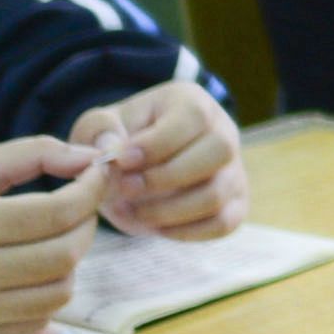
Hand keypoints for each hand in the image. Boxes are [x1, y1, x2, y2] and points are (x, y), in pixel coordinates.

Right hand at [0, 137, 108, 333]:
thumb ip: (34, 154)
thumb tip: (94, 160)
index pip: (58, 212)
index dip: (91, 191)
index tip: (97, 175)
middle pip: (64, 256)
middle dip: (86, 227)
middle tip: (80, 209)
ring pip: (57, 294)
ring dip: (71, 264)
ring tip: (55, 240)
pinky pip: (33, 322)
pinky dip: (48, 296)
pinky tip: (36, 270)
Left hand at [70, 79, 246, 237]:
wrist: (135, 168)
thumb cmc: (119, 141)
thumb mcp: (99, 126)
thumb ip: (99, 130)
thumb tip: (112, 150)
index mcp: (193, 102)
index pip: (193, 117)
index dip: (157, 143)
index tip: (120, 162)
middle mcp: (224, 131)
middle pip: (220, 151)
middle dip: (167, 177)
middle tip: (126, 188)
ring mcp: (233, 169)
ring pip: (217, 193)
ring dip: (167, 210)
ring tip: (129, 210)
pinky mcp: (234, 202)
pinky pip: (222, 223)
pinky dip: (184, 231)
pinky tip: (152, 225)